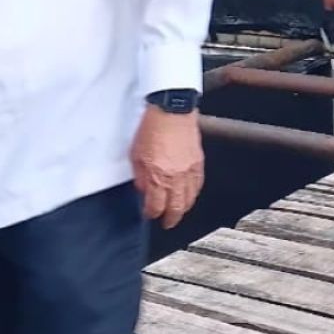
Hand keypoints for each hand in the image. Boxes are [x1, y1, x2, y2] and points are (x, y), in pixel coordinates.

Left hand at [131, 106, 203, 229]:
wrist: (172, 110)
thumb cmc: (152, 127)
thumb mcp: (135, 154)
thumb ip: (140, 176)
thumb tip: (143, 190)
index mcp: (157, 176)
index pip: (155, 206)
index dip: (151, 214)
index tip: (149, 214)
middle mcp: (175, 177)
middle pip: (175, 208)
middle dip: (170, 219)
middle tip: (167, 223)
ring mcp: (189, 171)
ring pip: (189, 199)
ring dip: (183, 209)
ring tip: (178, 212)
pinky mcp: (198, 162)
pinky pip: (198, 185)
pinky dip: (193, 194)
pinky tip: (189, 195)